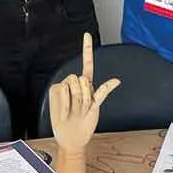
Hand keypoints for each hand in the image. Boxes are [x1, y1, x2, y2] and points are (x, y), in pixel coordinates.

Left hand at [49, 33, 119, 153]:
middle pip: (74, 77)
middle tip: (68, 106)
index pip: (84, 63)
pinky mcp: (95, 105)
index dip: (87, 49)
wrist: (70, 138)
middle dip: (67, 91)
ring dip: (72, 99)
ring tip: (73, 110)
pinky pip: (101, 93)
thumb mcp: (56, 100)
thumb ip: (64, 88)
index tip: (87, 34)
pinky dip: (109, 86)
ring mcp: (91, 95)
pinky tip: (116, 81)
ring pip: (79, 85)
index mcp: (77, 83)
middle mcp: (87, 87)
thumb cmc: (63, 119)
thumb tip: (76, 84)